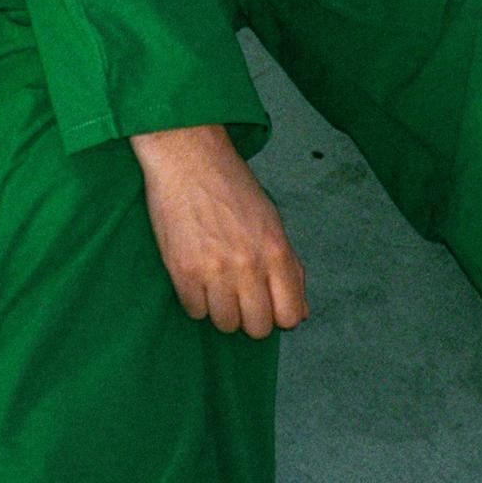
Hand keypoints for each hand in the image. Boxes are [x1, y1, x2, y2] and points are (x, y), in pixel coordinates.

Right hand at [130, 123, 307, 337]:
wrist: (187, 155)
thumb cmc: (231, 184)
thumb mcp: (271, 220)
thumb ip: (289, 267)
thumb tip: (300, 313)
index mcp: (275, 252)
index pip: (289, 316)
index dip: (278, 314)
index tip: (265, 301)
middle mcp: (248, 266)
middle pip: (257, 327)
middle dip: (249, 315)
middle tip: (237, 293)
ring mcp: (214, 270)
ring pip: (225, 324)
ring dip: (220, 309)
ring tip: (213, 284)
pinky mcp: (182, 270)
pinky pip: (194, 311)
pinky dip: (195, 300)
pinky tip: (194, 277)